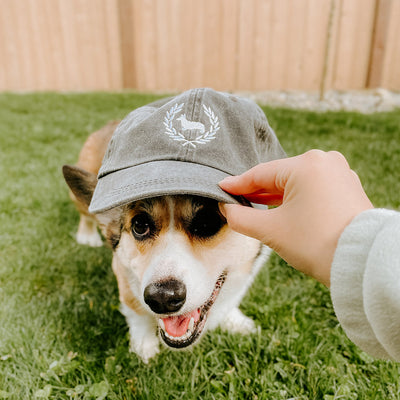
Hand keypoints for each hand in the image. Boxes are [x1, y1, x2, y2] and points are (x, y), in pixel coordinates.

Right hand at [219, 150, 372, 285]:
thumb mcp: (271, 230)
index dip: (238, 184)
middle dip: (256, 191)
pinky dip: (294, 198)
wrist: (362, 264)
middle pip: (278, 177)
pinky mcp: (347, 187)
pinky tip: (280, 208)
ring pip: (295, 183)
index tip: (221, 188)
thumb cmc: (316, 243)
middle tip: (235, 201)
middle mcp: (325, 162)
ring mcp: (339, 173)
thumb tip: (226, 209)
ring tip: (254, 206)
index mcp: (306, 165)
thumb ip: (240, 218)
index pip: (261, 174)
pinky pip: (312, 188)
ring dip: (275, 196)